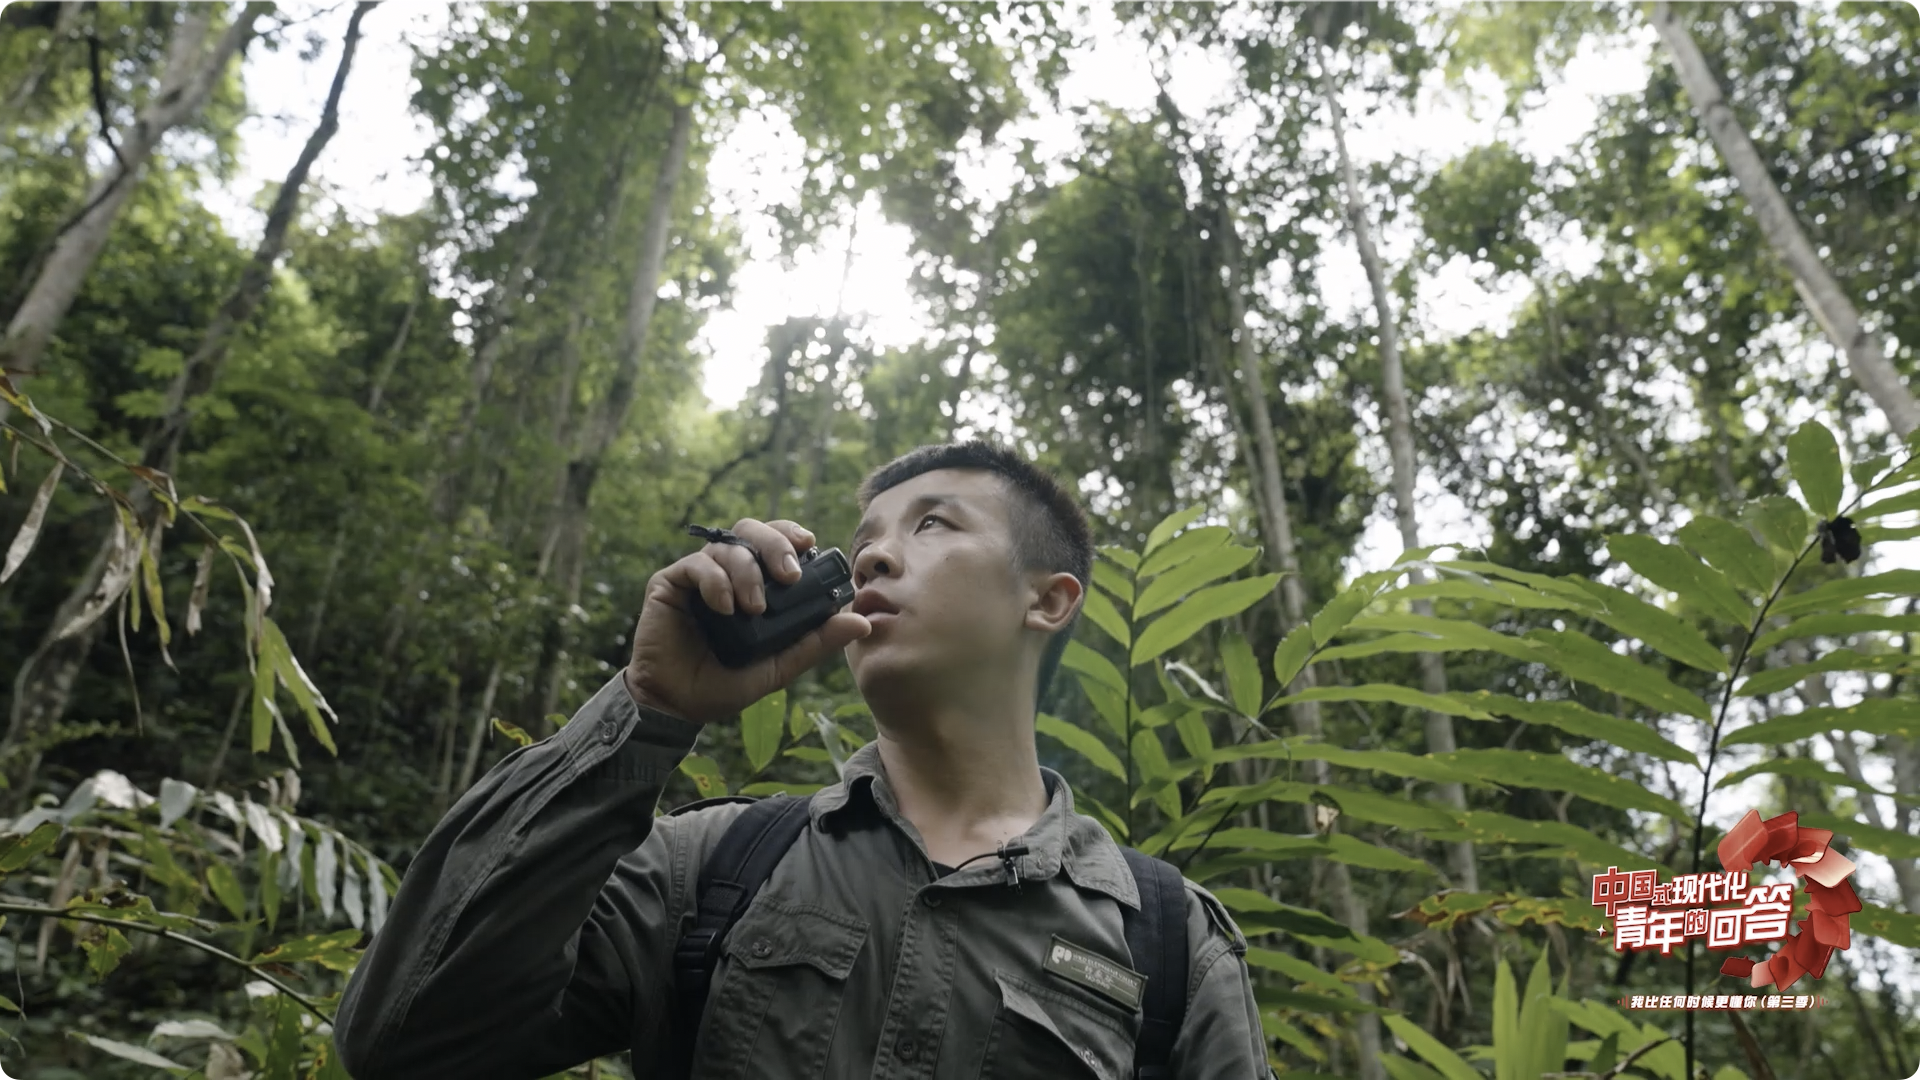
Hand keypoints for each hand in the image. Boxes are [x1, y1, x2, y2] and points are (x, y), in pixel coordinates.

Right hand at [624, 518, 870, 724]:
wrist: (678, 705)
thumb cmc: (726, 684)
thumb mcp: (779, 666)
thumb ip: (816, 642)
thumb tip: (863, 622)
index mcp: (754, 584)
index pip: (774, 542)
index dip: (790, 534)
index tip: (809, 544)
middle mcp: (727, 573)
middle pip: (751, 530)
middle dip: (775, 544)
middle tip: (789, 575)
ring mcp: (698, 576)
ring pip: (727, 545)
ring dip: (747, 571)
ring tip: (753, 607)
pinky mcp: (670, 583)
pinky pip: (696, 564)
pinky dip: (715, 581)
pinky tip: (725, 607)